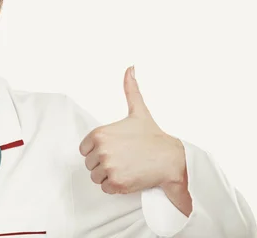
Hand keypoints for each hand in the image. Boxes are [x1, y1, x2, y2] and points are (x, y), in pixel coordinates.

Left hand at [79, 66, 185, 194]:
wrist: (171, 159)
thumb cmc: (153, 136)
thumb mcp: (138, 110)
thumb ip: (130, 89)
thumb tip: (130, 68)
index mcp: (100, 134)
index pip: (85, 149)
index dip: (98, 150)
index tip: (113, 149)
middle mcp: (101, 151)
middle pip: (90, 163)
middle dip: (103, 163)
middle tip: (122, 158)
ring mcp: (108, 167)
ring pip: (96, 176)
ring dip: (108, 175)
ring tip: (125, 167)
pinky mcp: (117, 183)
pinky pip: (105, 188)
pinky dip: (115, 186)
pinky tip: (128, 176)